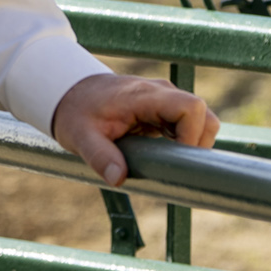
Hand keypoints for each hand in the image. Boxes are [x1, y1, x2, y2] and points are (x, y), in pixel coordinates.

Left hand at [52, 72, 219, 185]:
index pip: (190, 108)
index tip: (177, 157)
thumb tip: (118, 179)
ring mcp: (164, 99)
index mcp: (143, 96)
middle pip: (203, 115)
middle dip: (197, 143)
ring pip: (200, 120)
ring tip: (165, 159)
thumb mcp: (80, 136)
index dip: (193, 135)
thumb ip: (99, 156)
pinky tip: (164, 155)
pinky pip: (188, 124)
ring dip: (191, 144)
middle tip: (173, 164)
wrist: (68, 91)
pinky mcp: (163, 109)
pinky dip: (184, 141)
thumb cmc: (75, 112)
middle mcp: (160, 93)